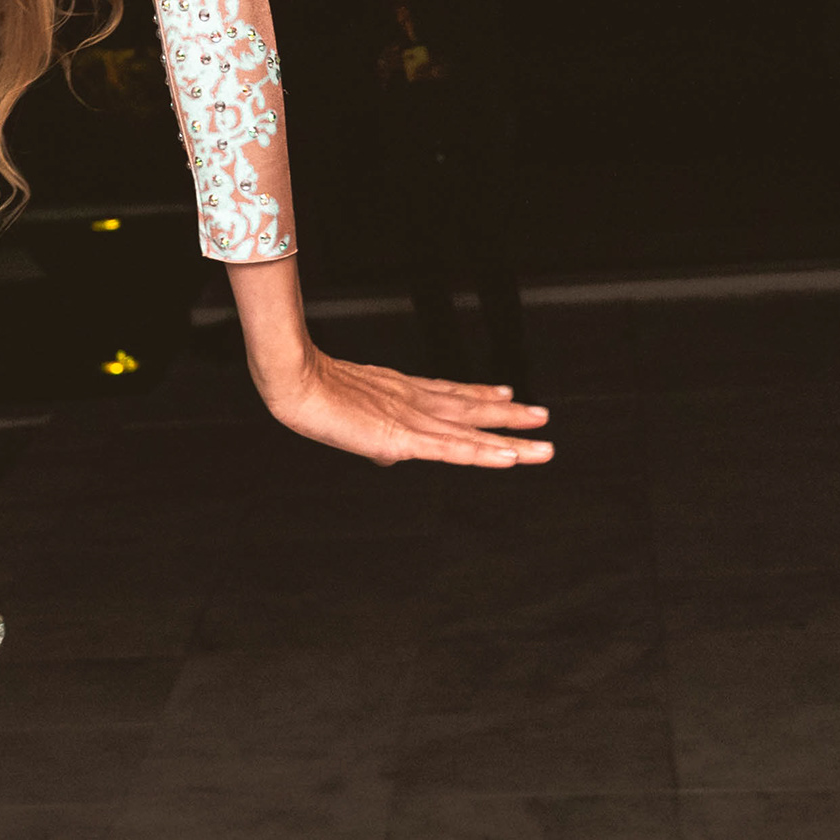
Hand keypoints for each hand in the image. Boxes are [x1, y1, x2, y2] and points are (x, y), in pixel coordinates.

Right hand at [253, 344, 553, 468]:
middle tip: (541, 416)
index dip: (480, 394)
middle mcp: (415, 402)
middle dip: (508, 414)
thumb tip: (388, 457)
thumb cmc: (310, 393)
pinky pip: (454, 449)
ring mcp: (413, 419)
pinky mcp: (405, 438)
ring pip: (472, 431)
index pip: (450, 393)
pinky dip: (484, 453)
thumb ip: (374, 437)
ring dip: (510, 437)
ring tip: (542, 442)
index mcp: (401, 392)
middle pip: (471, 409)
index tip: (506, 392)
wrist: (296, 382)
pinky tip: (508, 457)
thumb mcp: (349, 417)